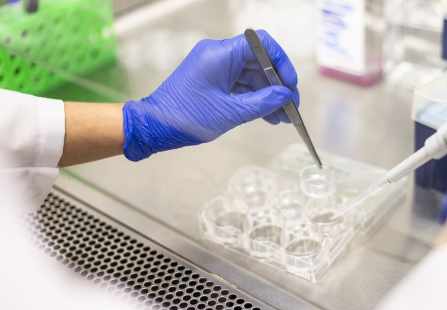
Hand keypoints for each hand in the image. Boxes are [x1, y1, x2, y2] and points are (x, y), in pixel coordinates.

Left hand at [122, 30, 299, 160]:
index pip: (261, 44)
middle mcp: (218, 55)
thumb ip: (262, 103)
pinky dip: (255, 98)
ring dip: (268, 95)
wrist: (155, 126)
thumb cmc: (185, 117)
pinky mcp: (213, 79)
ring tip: (281, 116)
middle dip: (277, 84)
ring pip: (252, 74)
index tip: (289, 85)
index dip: (281, 62)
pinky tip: (267, 115)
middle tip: (290, 106)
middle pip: (259, 60)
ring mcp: (215, 67)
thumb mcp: (230, 113)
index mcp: (219, 54)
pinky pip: (241, 83)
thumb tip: (285, 96)